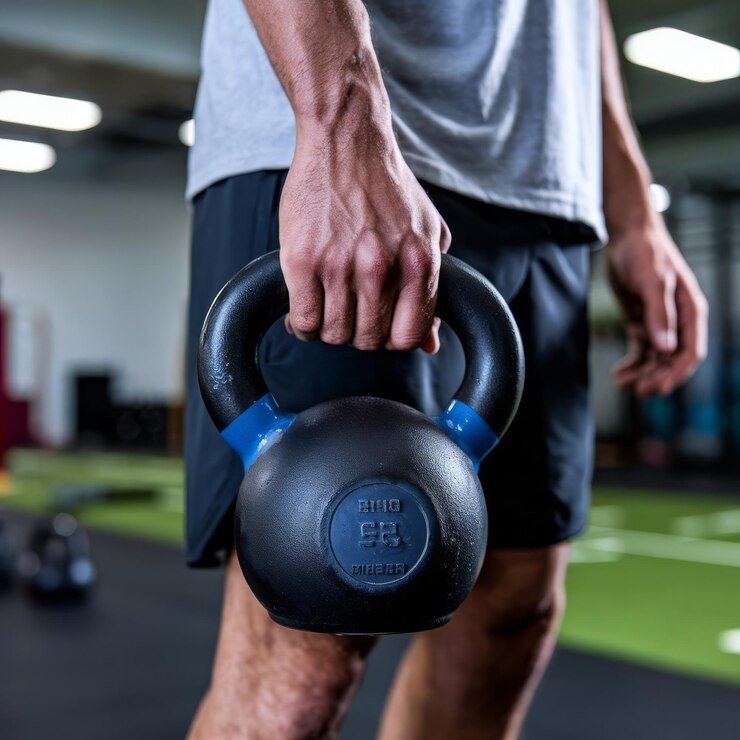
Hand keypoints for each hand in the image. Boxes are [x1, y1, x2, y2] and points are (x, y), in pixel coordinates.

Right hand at [278, 121, 449, 352]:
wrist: (346, 139)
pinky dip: (302, 324)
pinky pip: (303, 320)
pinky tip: (305, 305)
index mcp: (419, 263)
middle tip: (349, 313)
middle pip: (369, 341)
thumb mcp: (427, 232)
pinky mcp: (303, 259)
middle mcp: (382, 268)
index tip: (381, 327)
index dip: (393, 340)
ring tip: (326, 307)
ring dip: (328, 329)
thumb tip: (432, 343)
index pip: (409, 336)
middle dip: (358, 334)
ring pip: (334, 334)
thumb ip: (433, 287)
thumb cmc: (388, 186)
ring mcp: (340, 265)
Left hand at [606, 220, 707, 397]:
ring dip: (641, 373)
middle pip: (672, 360)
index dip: (675, 373)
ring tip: (621, 383)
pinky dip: (632, 364)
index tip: (656, 387)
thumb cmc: (645, 252)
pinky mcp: (642, 322)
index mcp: (690, 311)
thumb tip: (666, 348)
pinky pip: (640, 350)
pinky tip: (619, 373)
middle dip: (656, 377)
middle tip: (635, 391)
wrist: (626, 236)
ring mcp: (660, 323)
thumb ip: (658, 315)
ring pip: (655, 359)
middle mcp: (678, 321)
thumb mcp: (651, 282)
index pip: (690, 352)